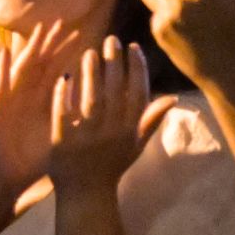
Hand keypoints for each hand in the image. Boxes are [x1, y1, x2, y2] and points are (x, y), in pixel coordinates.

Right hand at [0, 18, 86, 197]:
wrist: (10, 176)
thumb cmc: (37, 159)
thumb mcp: (62, 136)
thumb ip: (77, 118)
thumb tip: (103, 107)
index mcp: (42, 101)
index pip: (55, 70)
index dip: (65, 52)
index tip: (80, 34)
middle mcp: (25, 96)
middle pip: (38, 64)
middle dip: (48, 43)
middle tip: (60, 22)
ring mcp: (10, 100)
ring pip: (20, 69)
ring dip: (27, 49)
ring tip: (36, 30)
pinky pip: (0, 85)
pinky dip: (2, 68)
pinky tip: (5, 51)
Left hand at [44, 38, 151, 200]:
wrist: (87, 194)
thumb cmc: (112, 166)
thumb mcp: (135, 145)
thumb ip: (150, 121)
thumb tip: (172, 99)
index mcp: (130, 131)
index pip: (138, 93)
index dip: (137, 68)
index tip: (133, 46)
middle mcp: (112, 132)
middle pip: (115, 91)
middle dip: (114, 62)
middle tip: (110, 39)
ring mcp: (88, 138)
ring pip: (91, 99)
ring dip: (91, 74)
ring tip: (88, 52)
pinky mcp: (63, 142)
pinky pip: (64, 115)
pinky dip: (63, 96)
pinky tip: (63, 77)